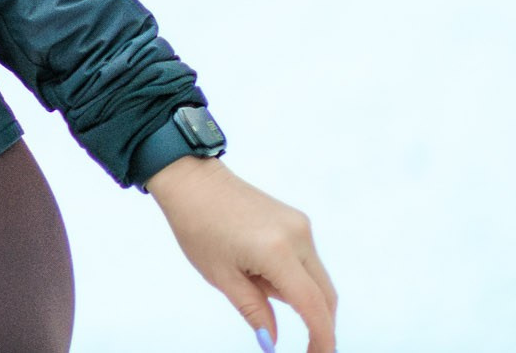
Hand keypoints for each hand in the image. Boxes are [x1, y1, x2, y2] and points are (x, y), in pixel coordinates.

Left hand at [148, 157, 337, 351]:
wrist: (191, 179)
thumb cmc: (197, 226)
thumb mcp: (221, 277)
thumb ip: (254, 311)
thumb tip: (272, 343)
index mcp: (277, 251)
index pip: (312, 306)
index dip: (321, 338)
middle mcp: (298, 236)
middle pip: (324, 294)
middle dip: (318, 322)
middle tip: (304, 346)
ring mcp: (300, 225)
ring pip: (317, 278)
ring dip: (299, 296)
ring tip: (250, 279)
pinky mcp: (297, 219)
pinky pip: (307, 259)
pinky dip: (293, 276)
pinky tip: (257, 266)